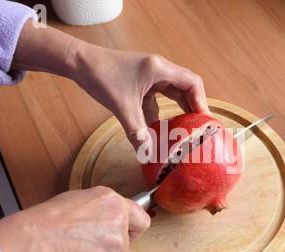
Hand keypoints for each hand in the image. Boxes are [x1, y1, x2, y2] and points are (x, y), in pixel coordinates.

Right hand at [0, 186, 149, 251]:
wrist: (36, 240)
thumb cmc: (51, 218)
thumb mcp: (82, 198)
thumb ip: (103, 208)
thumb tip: (108, 214)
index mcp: (114, 203)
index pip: (142, 220)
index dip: (134, 227)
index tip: (128, 231)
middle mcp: (118, 224)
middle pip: (127, 242)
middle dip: (114, 244)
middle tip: (93, 241)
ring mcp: (112, 247)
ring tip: (78, 246)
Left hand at [12, 22, 210, 149]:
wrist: (80, 63)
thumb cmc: (101, 77)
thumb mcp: (122, 107)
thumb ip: (137, 132)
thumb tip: (148, 155)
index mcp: (160, 70)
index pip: (192, 83)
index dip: (202, 102)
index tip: (205, 121)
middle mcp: (159, 70)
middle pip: (186, 88)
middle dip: (193, 108)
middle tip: (199, 129)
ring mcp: (150, 76)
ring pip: (172, 93)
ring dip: (178, 111)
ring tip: (186, 130)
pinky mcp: (141, 84)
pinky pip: (157, 99)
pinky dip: (160, 114)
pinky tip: (159, 130)